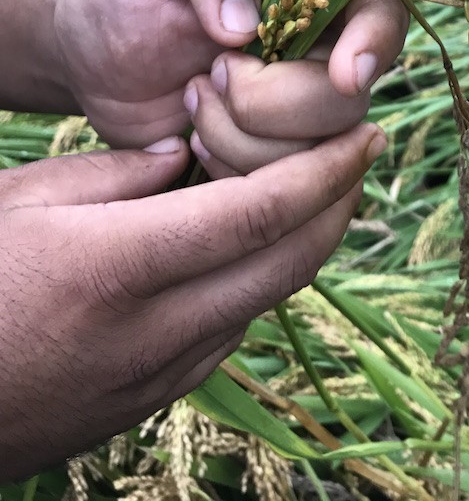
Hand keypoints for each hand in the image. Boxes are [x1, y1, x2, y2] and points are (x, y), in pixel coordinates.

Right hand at [0, 126, 383, 480]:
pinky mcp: (151, 402)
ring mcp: (155, 377)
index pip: (258, 215)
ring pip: (266, 301)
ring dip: (306, 243)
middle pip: (288, 265)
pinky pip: (228, 332)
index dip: (325, 172)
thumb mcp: (22, 199)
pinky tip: (251, 245)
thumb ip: (116, 171)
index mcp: (116, 265)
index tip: (364, 136)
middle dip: (341, 205)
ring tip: (316, 188)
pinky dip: (259, 282)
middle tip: (361, 154)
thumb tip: (186, 152)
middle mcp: (151, 330)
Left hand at [186, 0, 406, 177]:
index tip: (342, 75)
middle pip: (348, 101)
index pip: (382, 11)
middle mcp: (318, 53)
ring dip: (240, 137)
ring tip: (191, 98)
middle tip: (211, 71)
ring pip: (314, 157)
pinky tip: (190, 140)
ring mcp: (296, 115)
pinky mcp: (266, 164)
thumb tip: (248, 23)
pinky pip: (277, 196)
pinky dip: (228, 173)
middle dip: (271, 100)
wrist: (84, 50)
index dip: (375, 45)